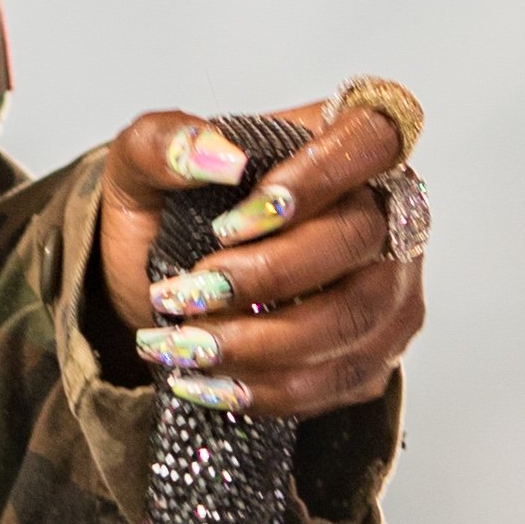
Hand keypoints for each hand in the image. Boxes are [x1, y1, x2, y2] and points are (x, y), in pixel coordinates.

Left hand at [94, 98, 425, 418]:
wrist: (161, 294)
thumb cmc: (166, 218)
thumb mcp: (137, 167)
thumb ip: (164, 143)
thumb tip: (223, 157)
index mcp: (331, 141)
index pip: (371, 135)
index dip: (318, 176)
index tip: (238, 218)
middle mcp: (378, 209)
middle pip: (360, 236)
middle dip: (267, 274)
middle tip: (188, 293)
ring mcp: (387, 284)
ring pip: (354, 317)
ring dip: (261, 342)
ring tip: (185, 348)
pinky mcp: (374, 351)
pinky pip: (340, 379)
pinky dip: (268, 388)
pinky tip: (210, 384)